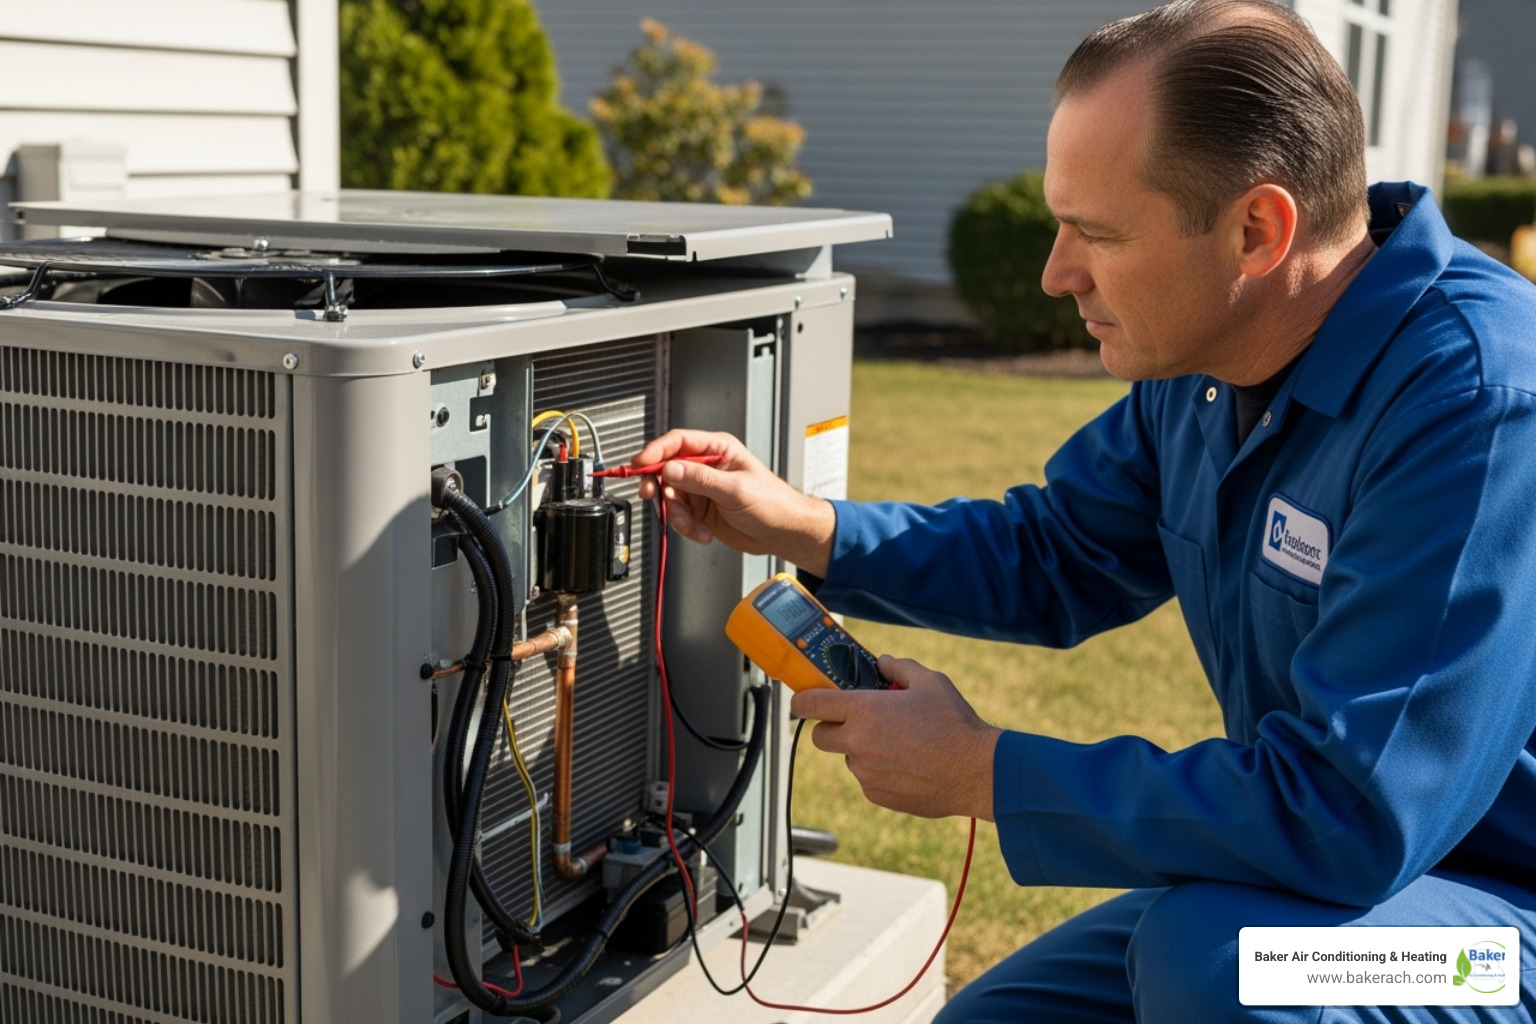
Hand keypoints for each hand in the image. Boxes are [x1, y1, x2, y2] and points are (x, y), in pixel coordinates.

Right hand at [632, 428, 835, 574]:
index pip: (678, 442)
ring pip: (670, 498)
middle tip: (654, 497)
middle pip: (666, 470)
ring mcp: (702, 489)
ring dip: (678, 515)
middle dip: (660, 487)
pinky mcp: (700, 510)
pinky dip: (687, 528)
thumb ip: (700, 479)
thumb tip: (670, 468)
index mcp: (718, 449)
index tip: (640, 463)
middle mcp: (706, 467)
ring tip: (695, 526)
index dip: (655, 451)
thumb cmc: (773, 503)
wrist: (783, 533)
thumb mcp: (735, 489)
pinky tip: (704, 533)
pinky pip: (679, 516)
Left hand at [790, 656, 1001, 820]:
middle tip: (859, 721)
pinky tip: (908, 764)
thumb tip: (882, 662)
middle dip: (832, 727)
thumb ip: (899, 667)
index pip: (809, 704)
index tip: (804, 700)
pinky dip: (878, 771)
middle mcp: (857, 742)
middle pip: (820, 737)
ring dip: (861, 749)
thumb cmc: (954, 724)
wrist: (977, 772)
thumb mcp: (930, 682)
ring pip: (848, 758)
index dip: (802, 700)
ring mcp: (865, 772)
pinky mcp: (876, 794)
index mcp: (864, 710)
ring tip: (898, 744)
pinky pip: (867, 779)